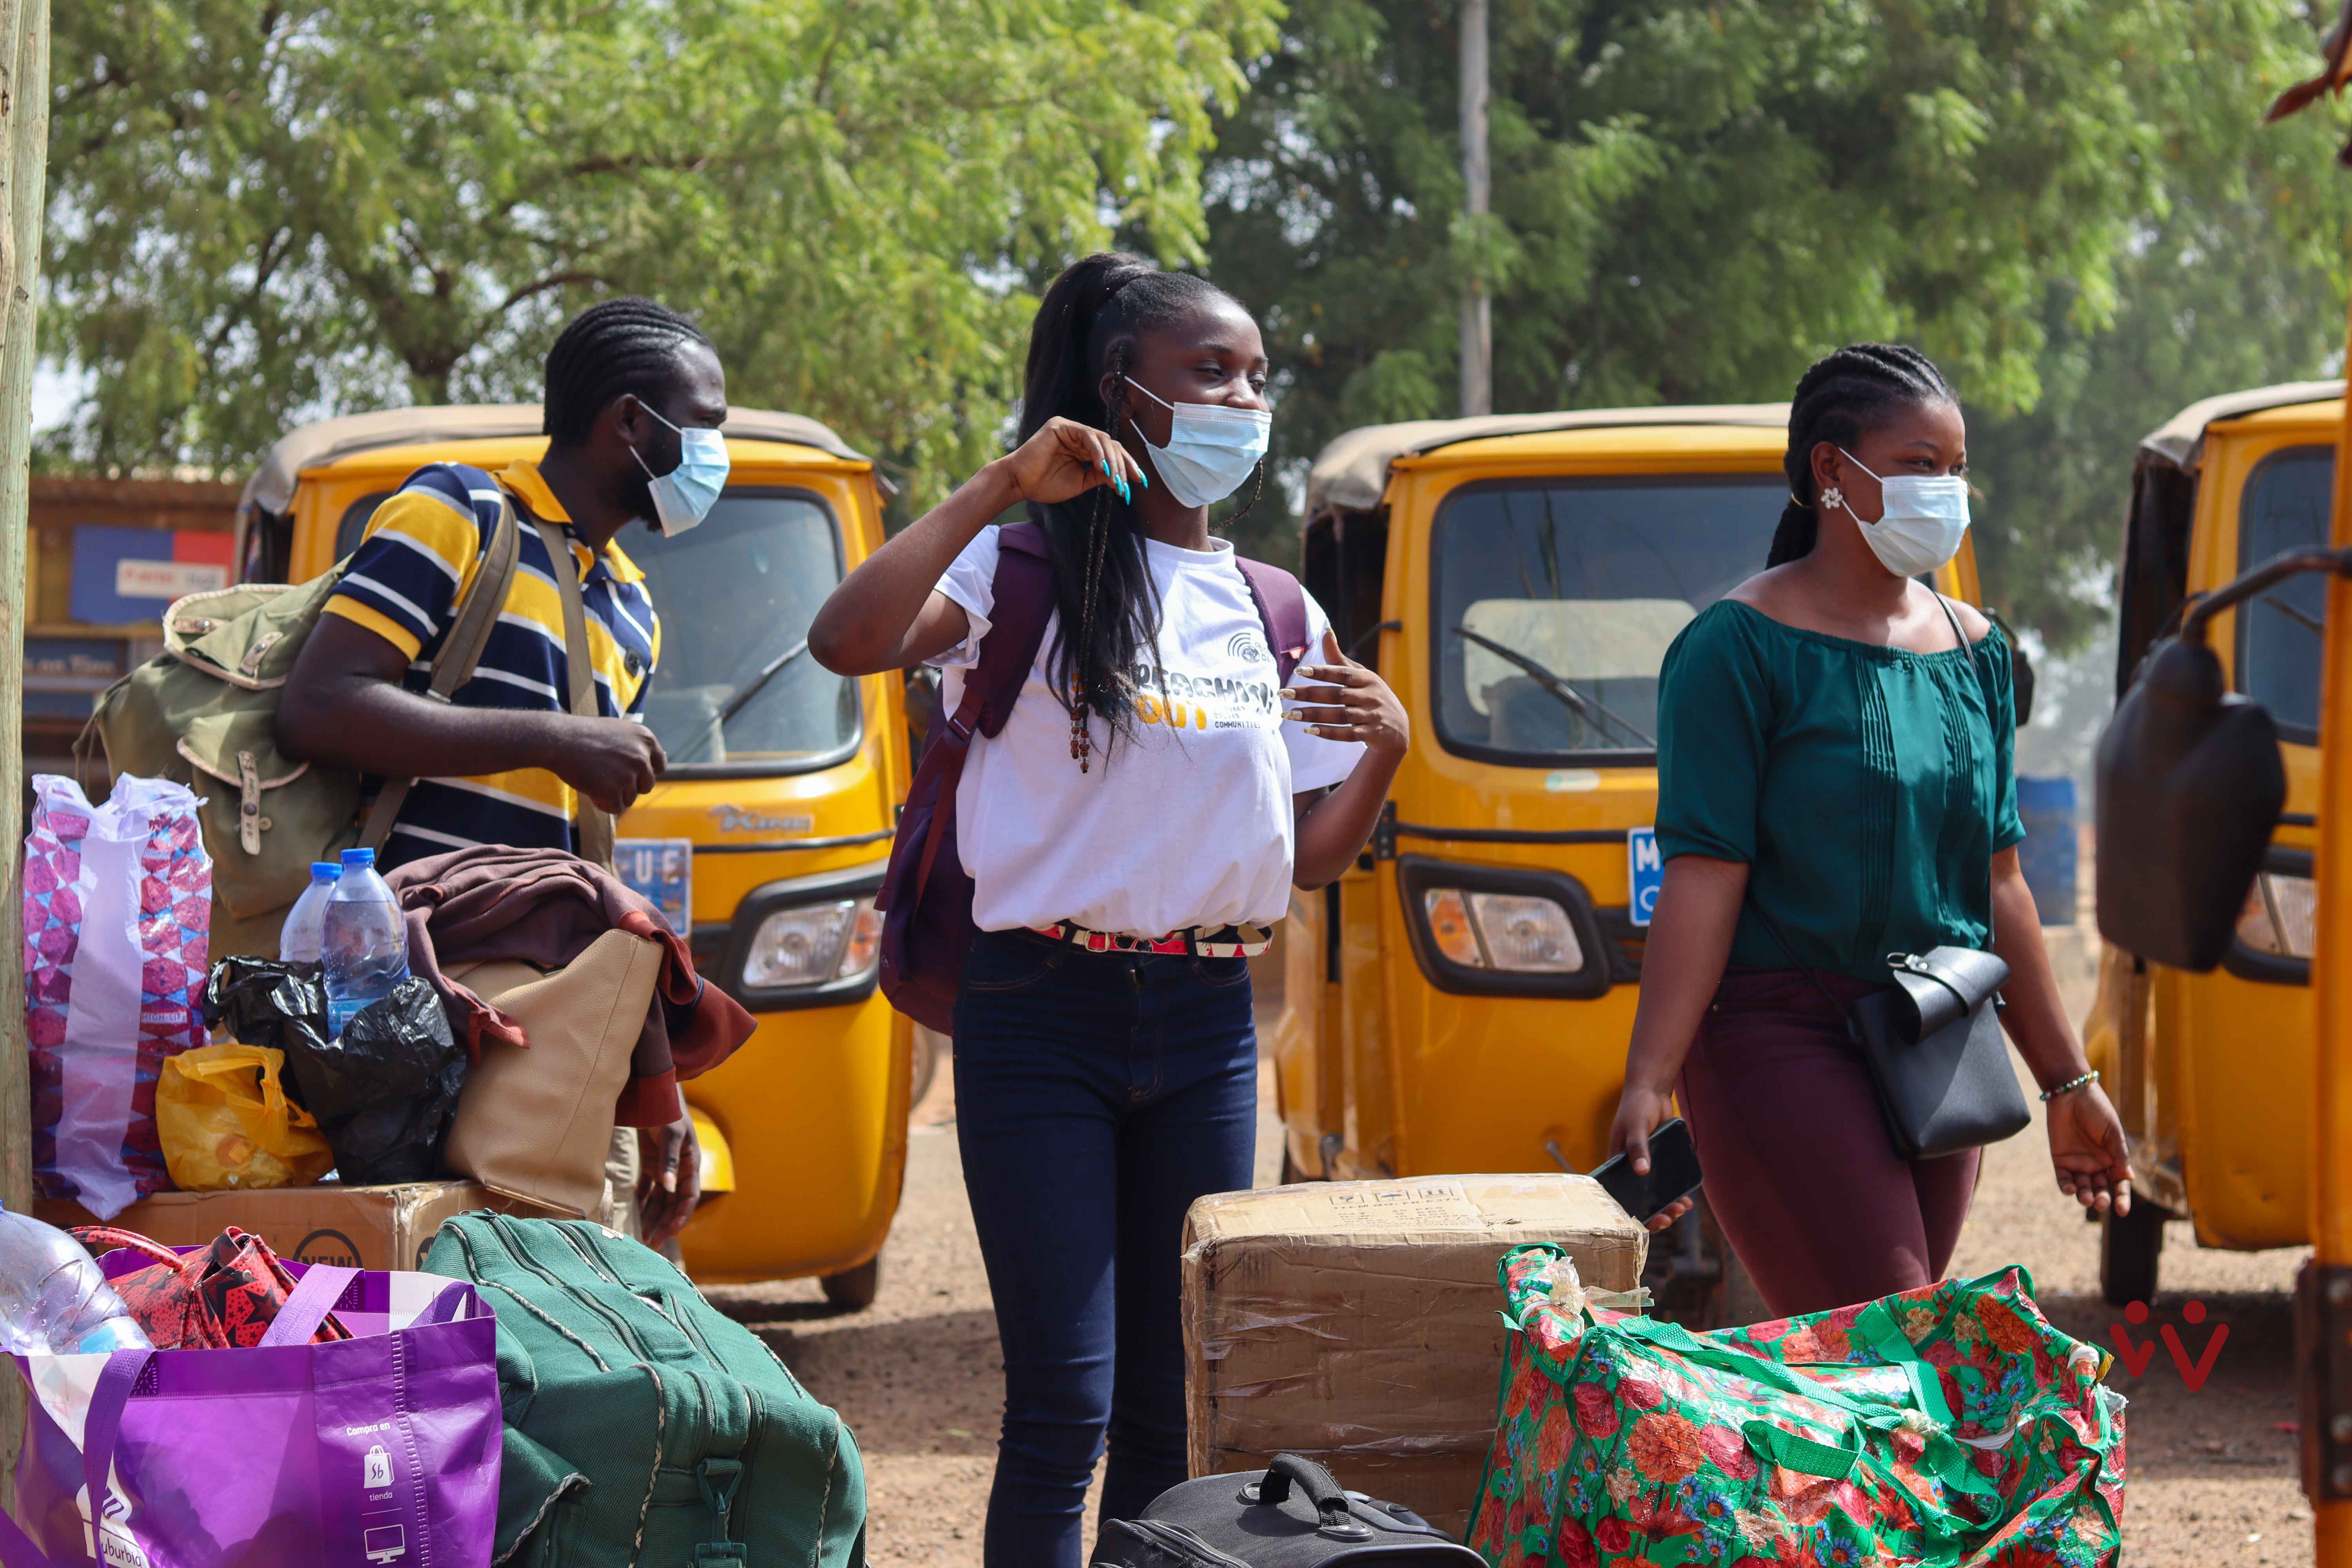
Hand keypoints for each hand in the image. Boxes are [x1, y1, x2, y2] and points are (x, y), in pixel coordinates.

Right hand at [546, 715, 667, 813]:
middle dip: (628, 787)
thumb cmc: (583, 735)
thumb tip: (653, 765)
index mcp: (645, 739)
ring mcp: (628, 774)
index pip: (660, 766)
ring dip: (613, 795)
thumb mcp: (617, 732)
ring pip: (630, 799)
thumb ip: (636, 747)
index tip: (631, 775)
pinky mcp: (613, 790)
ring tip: (595, 781)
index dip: (644, 773)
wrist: (557, 739)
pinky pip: (616, 808)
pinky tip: (591, 793)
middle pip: (646, 786)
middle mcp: (642, 756)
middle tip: (607, 778)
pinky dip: (604, 804)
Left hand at [635, 1112, 702, 1245]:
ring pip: (660, 1199)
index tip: (671, 1232)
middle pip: (673, 1203)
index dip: (681, 1215)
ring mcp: (665, 1168)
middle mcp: (679, 1170)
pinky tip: (636, 1216)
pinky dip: (643, 1203)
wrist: (653, 1094)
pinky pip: (647, 1189)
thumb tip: (668, 1188)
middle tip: (652, 1244)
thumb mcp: (671, 1134)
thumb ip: (669, 1161)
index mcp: (690, 1164)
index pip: (689, 1196)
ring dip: (653, 1217)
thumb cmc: (667, 1112)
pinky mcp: (651, 1165)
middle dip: (664, 1223)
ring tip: (644, 1237)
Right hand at [998, 416, 1148, 506]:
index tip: (1140, 482)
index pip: (1111, 452)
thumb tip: (1121, 476)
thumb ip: (1099, 475)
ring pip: (1102, 440)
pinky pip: (1087, 435)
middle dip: (1124, 464)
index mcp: (1083, 448)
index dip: (1127, 466)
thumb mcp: (1081, 481)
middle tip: (1131, 483)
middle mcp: (1078, 435)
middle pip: (1111, 444)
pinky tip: (1102, 466)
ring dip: (1113, 460)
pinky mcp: (1060, 425)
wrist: (1021, 484)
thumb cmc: (1045, 484)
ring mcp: (1070, 428)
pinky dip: (1097, 451)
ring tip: (1116, 480)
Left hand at [1281, 629, 1409, 754]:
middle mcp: (1370, 696)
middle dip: (1308, 694)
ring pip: (1339, 716)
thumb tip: (1325, 630)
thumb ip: (1339, 658)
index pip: (1341, 673)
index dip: (1320, 672)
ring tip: (1290, 715)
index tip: (1299, 671)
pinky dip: (1329, 733)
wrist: (1398, 727)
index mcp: (1366, 678)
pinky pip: (1348, 734)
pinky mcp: (1371, 734)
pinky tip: (1309, 730)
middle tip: (1283, 694)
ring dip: (1314, 715)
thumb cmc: (1371, 695)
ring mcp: (1371, 716)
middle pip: (1336, 695)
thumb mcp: (1360, 675)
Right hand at [1607, 1081, 1693, 1232]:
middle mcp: (1629, 1169)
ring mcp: (1647, 1166)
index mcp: (1615, 1163)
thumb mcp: (1635, 1125)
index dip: (1630, 1213)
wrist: (1653, 1091)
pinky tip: (1687, 1200)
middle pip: (1639, 1200)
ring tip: (1682, 1208)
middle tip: (1670, 1218)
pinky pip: (1668, 1184)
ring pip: (1655, 1195)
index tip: (1646, 1222)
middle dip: (1654, 1214)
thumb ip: (1637, 1146)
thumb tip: (1641, 1170)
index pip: (1618, 1196)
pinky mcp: (1661, 1162)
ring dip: (1668, 1206)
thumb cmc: (1636, 1106)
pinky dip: (1677, 1194)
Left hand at [2046, 1081, 2132, 1215]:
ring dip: (2084, 1195)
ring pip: (2083, 1187)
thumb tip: (2128, 1179)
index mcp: (2113, 1159)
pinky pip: (2063, 1178)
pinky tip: (2070, 1190)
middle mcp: (2096, 1164)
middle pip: (2101, 1189)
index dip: (2122, 1198)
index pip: (2119, 1183)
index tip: (2123, 1211)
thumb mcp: (2112, 1132)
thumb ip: (2119, 1155)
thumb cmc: (2097, 1110)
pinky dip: (2067, 1186)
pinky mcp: (2060, 1159)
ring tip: (2086, 1198)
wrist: (2071, 1094)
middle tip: (2101, 1203)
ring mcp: (2078, 1163)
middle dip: (2102, 1199)